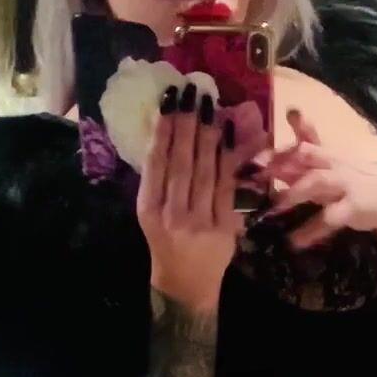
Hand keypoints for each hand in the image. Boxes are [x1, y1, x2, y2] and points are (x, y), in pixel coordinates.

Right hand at [137, 85, 263, 313]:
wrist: (186, 285)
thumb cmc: (166, 241)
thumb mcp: (152, 211)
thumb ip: (157, 177)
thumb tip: (163, 129)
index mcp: (148, 207)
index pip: (156, 161)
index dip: (162, 129)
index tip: (169, 100)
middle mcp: (170, 213)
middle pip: (180, 161)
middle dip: (187, 123)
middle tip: (192, 91)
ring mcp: (198, 221)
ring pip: (204, 170)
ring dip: (207, 134)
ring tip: (209, 105)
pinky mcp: (222, 228)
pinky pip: (225, 186)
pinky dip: (228, 159)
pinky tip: (228, 136)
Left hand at [264, 110, 376, 248]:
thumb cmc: (359, 178)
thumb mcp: (332, 164)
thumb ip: (305, 158)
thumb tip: (271, 159)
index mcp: (327, 154)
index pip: (304, 139)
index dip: (280, 143)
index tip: (256, 155)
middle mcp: (333, 164)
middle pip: (305, 153)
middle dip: (280, 162)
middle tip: (259, 175)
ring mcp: (344, 184)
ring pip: (315, 181)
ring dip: (293, 192)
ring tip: (274, 207)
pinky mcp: (353, 206)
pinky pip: (329, 218)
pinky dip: (311, 230)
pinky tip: (295, 241)